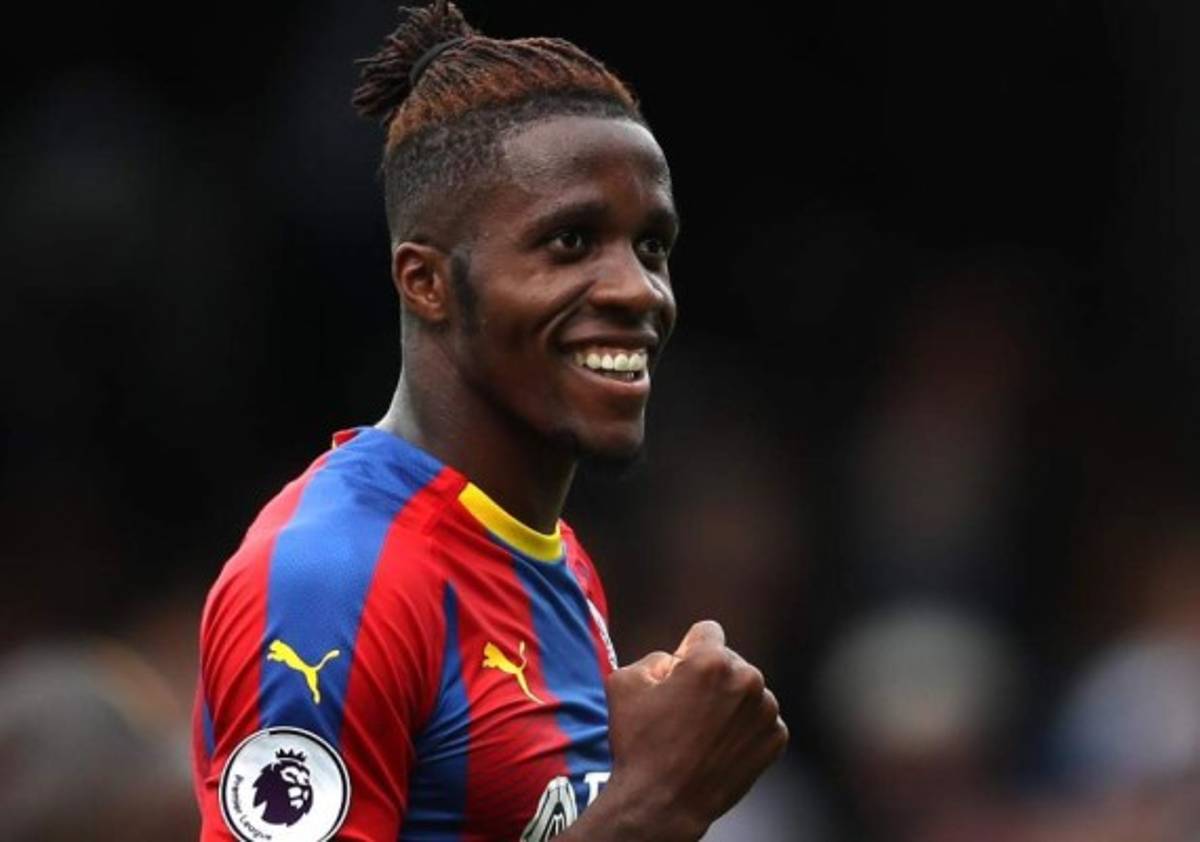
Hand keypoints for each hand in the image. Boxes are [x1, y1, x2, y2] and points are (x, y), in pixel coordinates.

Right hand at [598, 620, 788, 841]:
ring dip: (729, 701)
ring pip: (746, 690)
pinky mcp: (776, 738)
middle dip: (710, 677)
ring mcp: (766, 711)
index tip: (679, 675)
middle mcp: (748, 679)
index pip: (707, 632)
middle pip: (728, 661)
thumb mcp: (625, 682)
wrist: (663, 804)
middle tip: (685, 710)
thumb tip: (675, 660)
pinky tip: (719, 746)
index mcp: (712, 660)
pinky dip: (742, 728)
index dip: (687, 652)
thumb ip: (654, 657)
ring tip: (702, 732)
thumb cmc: (640, 744)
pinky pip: (758, 718)